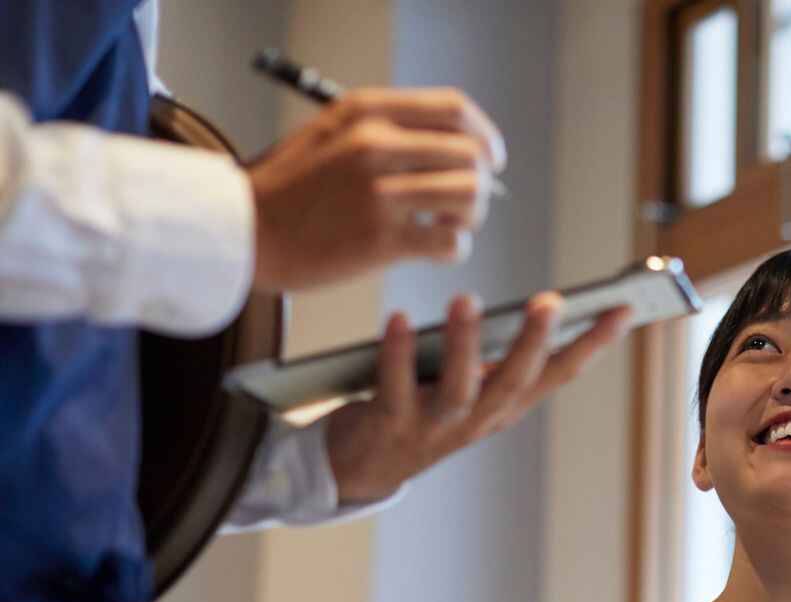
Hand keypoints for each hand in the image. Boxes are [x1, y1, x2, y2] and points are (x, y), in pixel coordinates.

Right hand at [248, 88, 506, 291]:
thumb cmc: (289, 187)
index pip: (454, 109)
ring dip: (471, 216)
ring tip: (449, 224)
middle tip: (466, 202)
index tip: (491, 157)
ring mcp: (379, 192)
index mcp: (366, 111)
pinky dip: (453, 247)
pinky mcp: (381, 239)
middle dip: (481, 182)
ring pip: (470, 196)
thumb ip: (386, 128)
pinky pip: (452, 242)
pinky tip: (431, 246)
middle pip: (471, 155)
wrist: (243, 230)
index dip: (484, 135)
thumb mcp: (332, 131)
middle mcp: (375, 145)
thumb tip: (452, 143)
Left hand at [324, 291, 632, 504]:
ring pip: (458, 390)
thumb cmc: (421, 410)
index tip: (623, 309)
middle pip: (515, 382)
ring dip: (464, 345)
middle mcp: (479, 420)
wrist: (362, 467)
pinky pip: (394, 387)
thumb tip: (533, 308)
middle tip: (550, 303)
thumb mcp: (470, 386)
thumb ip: (495, 355)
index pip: (560, 373)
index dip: (594, 344)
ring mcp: (435, 427)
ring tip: (466, 300)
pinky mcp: (390, 426)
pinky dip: (396, 353)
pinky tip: (399, 318)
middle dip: (535, 343)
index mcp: (506, 406)